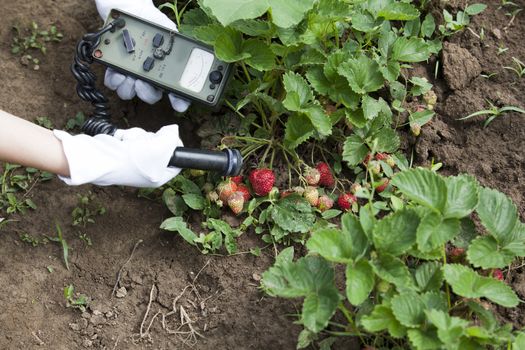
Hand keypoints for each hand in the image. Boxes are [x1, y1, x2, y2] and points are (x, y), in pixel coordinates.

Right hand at [54, 125, 182, 187]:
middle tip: (145, 143)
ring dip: (138, 136)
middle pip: (161, 146)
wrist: (100, 158)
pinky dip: (127, 136)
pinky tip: (121, 141)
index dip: (175, 147)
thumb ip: (171, 138)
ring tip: (130, 143)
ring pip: (146, 139)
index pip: (176, 161)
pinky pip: (133, 137)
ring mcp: (135, 161)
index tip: (170, 137)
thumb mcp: (160, 149)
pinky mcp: (124, 151)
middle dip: (152, 139)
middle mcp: (148, 170)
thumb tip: (173, 131)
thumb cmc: (130, 160)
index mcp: (159, 176)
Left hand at [94, 0, 190, 111]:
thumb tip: (187, 59)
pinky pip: (113, 83)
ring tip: (127, 75)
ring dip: (128, 87)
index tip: (179, 104)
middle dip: (146, 93)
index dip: (179, 101)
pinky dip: (113, 79)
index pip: (175, 90)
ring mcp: (130, 73)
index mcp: (164, 68)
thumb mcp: (167, 31)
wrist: (126, 6)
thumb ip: (176, 46)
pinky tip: (116, 70)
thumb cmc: (148, 19)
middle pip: (150, 96)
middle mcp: (148, 74)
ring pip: (130, 93)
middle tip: (143, 82)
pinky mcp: (113, 68)